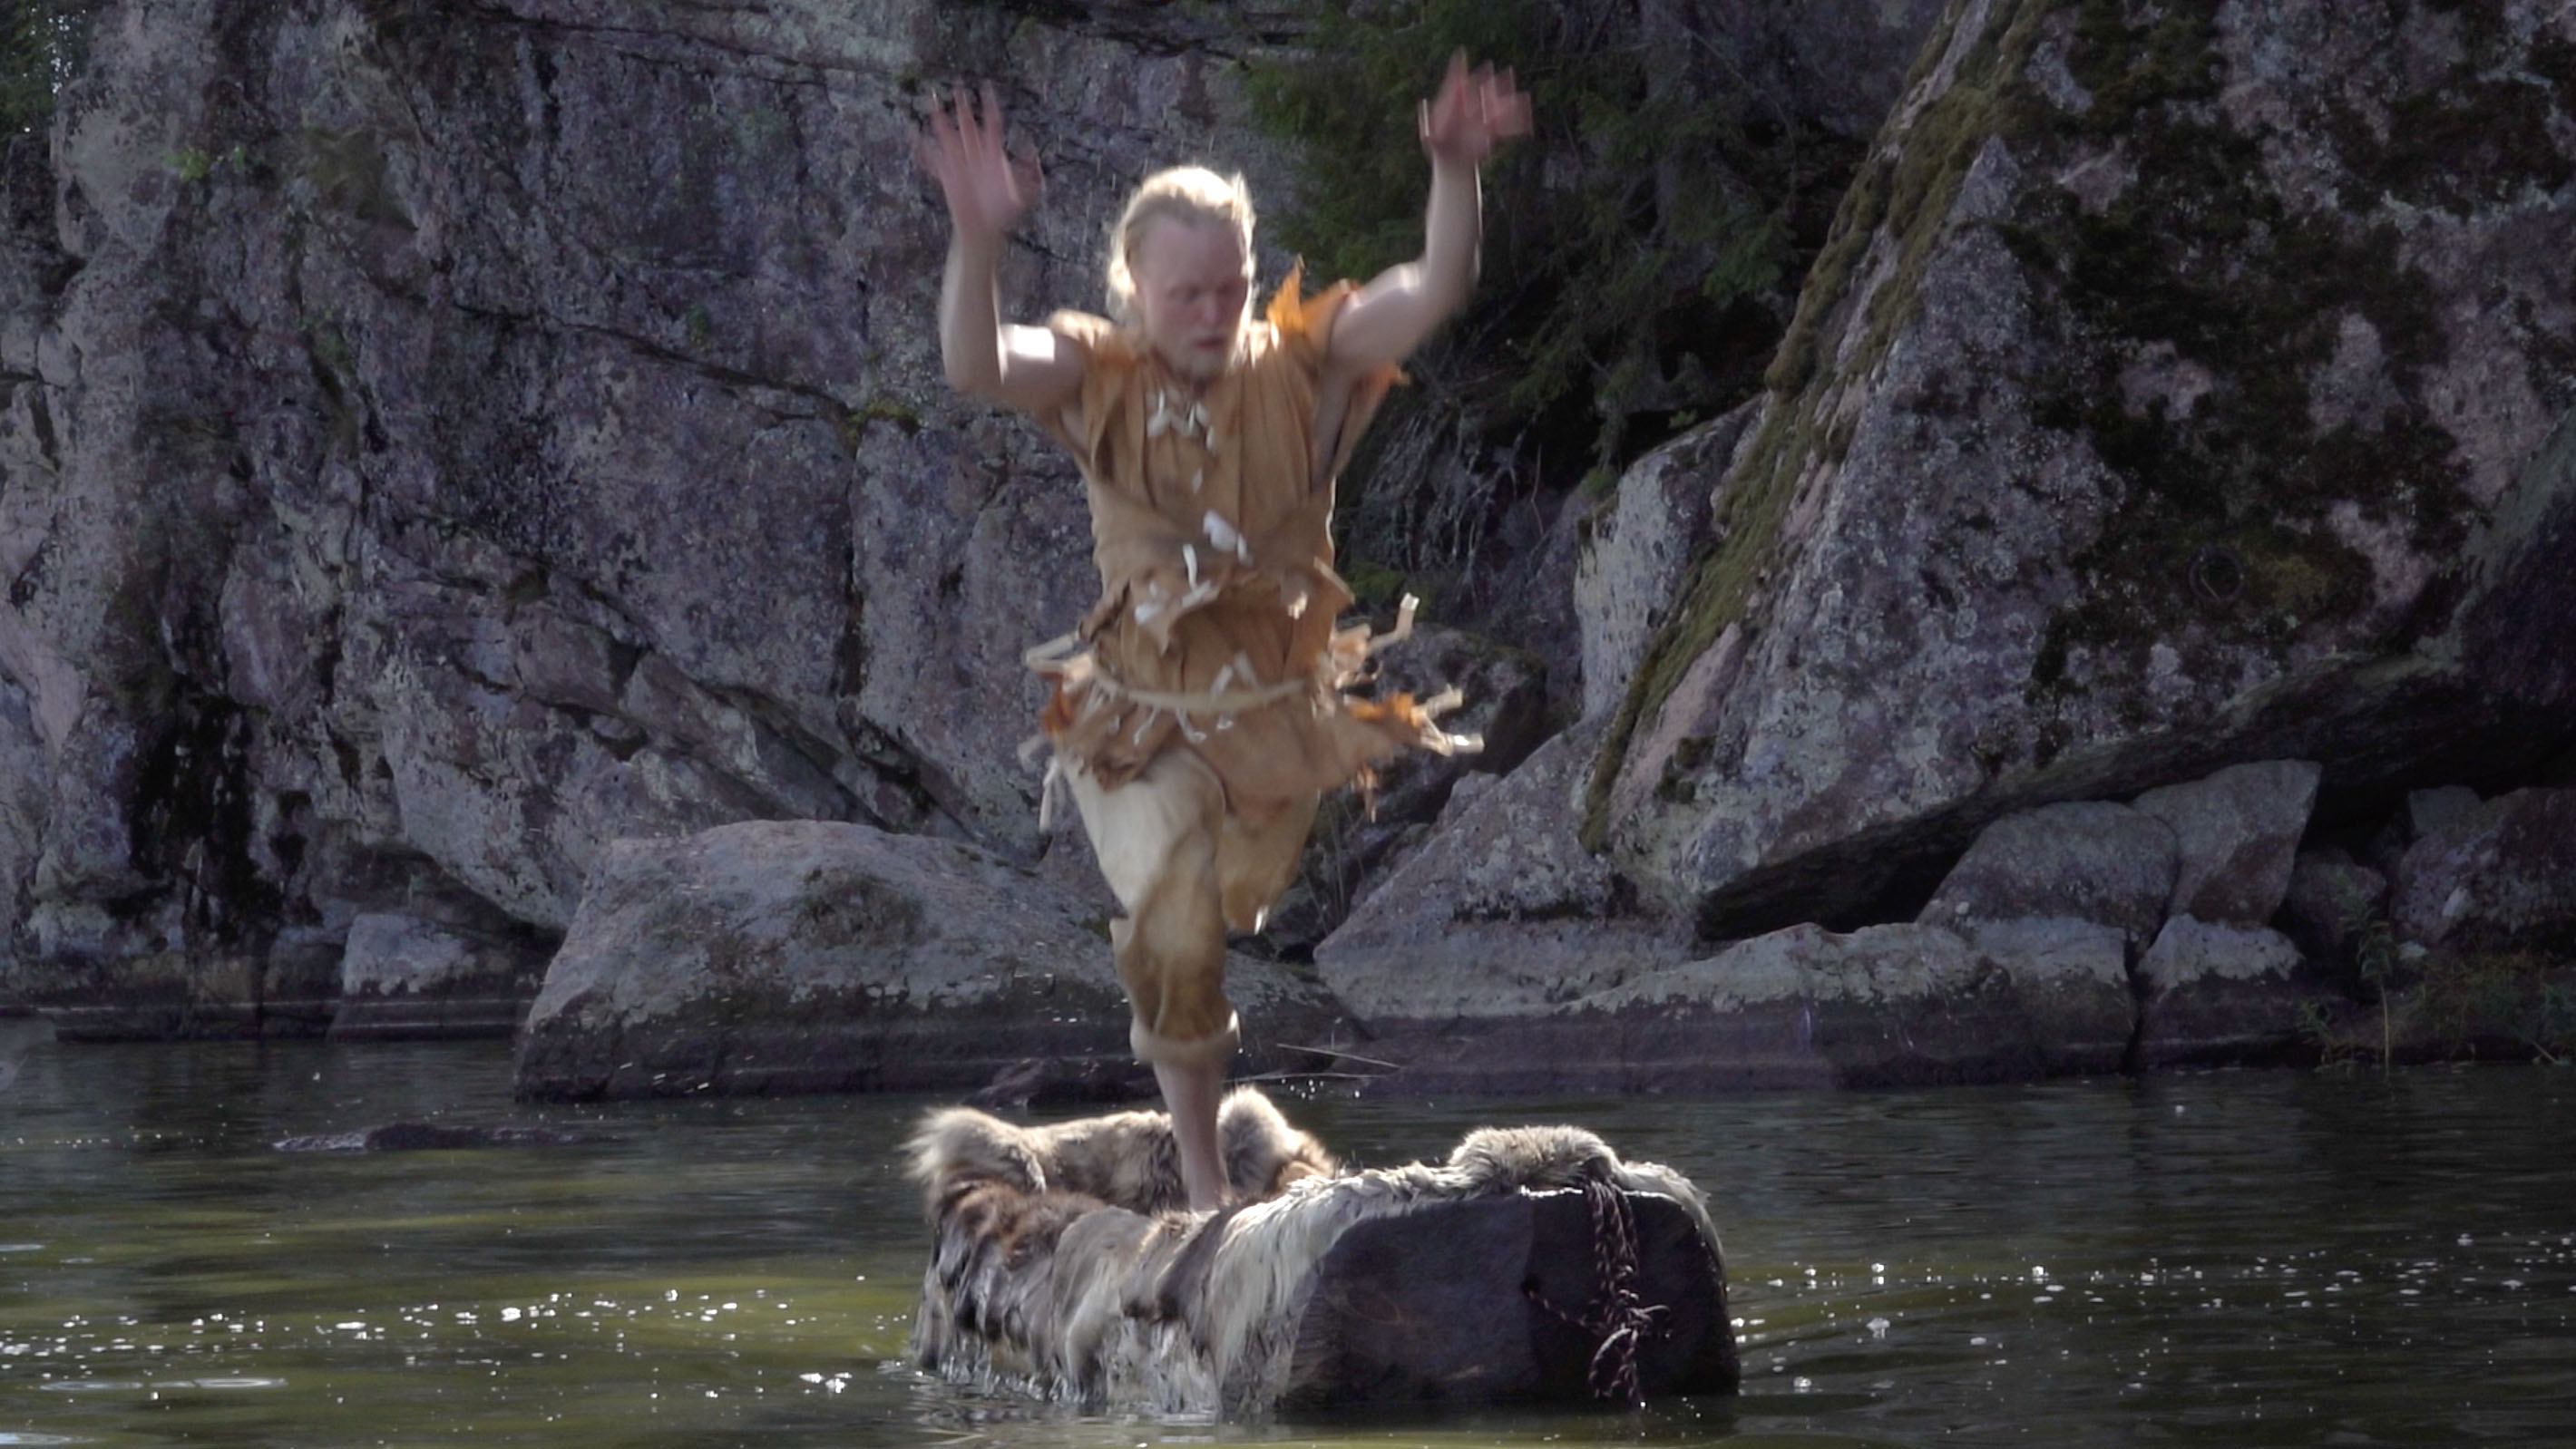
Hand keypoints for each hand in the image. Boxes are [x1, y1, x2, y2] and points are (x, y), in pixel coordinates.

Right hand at [918, 81, 1041, 240]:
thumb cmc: (1005, 213)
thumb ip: (1030, 172)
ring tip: (932, 101)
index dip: (990, 106)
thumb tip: (1029, 147)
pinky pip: (932, 159)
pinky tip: (912, 136)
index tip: (986, 87)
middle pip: (968, 125)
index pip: (993, 124)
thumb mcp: (1026, 194)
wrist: (985, 230)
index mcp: (994, 155)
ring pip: (949, 135)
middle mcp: (976, 155)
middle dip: (963, 106)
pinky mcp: (947, 176)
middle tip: (958, 85)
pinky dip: (922, 149)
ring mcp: (961, 164)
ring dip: (940, 119)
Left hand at [1418, 51, 1531, 168]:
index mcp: (1455, 102)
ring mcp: (1483, 117)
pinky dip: (1518, 125)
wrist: (1451, 159)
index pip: (1456, 82)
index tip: (1460, 53)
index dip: (1458, 67)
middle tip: (1506, 71)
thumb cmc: (1438, 145)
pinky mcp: (1492, 132)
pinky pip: (1507, 127)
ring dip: (1511, 102)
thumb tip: (1422, 103)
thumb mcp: (1429, 136)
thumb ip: (1427, 120)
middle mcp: (1471, 106)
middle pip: (1484, 90)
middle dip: (1495, 82)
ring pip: (1499, 106)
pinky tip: (1527, 125)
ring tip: (1524, 97)